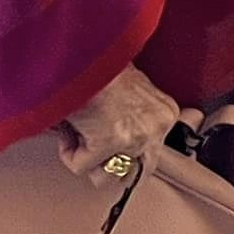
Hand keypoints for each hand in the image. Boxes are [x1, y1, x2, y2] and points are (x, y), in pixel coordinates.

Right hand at [55, 66, 178, 176]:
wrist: (89, 57)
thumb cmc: (103, 70)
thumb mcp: (133, 91)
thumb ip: (134, 117)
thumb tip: (116, 144)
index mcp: (165, 114)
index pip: (151, 154)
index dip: (123, 153)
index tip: (108, 144)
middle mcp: (157, 128)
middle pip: (137, 174)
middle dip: (111, 167)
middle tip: (92, 151)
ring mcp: (137, 138)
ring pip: (106, 176)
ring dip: (87, 159)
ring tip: (80, 134)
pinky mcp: (111, 143)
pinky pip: (81, 166)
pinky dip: (69, 151)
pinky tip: (71, 130)